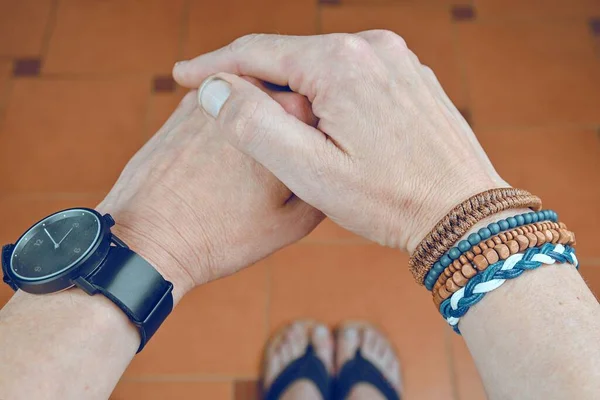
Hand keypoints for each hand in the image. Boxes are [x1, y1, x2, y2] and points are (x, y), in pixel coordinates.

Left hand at [97, 81, 321, 302]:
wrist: (149, 239)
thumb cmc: (223, 235)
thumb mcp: (294, 222)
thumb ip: (328, 181)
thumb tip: (338, 161)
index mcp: (290, 118)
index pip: (329, 112)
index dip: (326, 139)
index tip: (318, 161)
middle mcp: (253, 93)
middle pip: (292, 100)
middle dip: (294, 127)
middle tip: (284, 167)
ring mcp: (218, 92)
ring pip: (257, 100)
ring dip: (262, 123)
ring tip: (250, 168)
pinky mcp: (189, 103)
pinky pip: (225, 105)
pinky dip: (231, 125)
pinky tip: (223, 161)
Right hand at [173, 32, 507, 252]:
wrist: (464, 213)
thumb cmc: (387, 200)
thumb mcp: (308, 171)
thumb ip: (253, 125)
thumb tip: (213, 88)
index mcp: (340, 62)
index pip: (256, 52)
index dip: (214, 66)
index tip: (182, 77)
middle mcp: (372, 46)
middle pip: (291, 55)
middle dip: (252, 76)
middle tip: (218, 99)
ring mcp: (397, 59)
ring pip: (323, 65)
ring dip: (289, 86)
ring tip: (262, 112)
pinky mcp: (411, 77)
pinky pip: (354, 75)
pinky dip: (327, 91)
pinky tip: (318, 117)